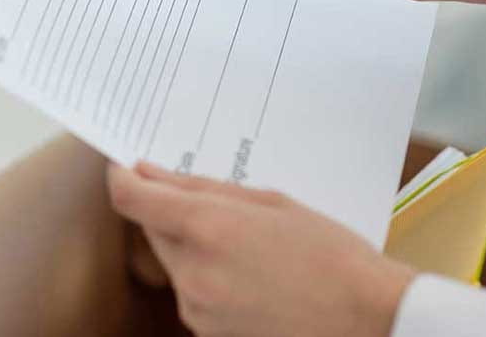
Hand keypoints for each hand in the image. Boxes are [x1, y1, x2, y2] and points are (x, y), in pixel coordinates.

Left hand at [107, 161, 414, 336]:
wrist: (363, 319)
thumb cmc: (329, 254)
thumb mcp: (272, 203)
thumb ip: (206, 188)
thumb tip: (154, 175)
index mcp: (208, 228)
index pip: (133, 199)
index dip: (122, 177)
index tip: (125, 165)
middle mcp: (192, 272)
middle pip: (152, 230)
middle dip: (168, 210)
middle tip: (210, 198)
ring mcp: (197, 309)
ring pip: (172, 261)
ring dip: (192, 244)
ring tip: (247, 240)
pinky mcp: (207, 334)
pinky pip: (192, 291)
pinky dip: (207, 274)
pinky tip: (249, 270)